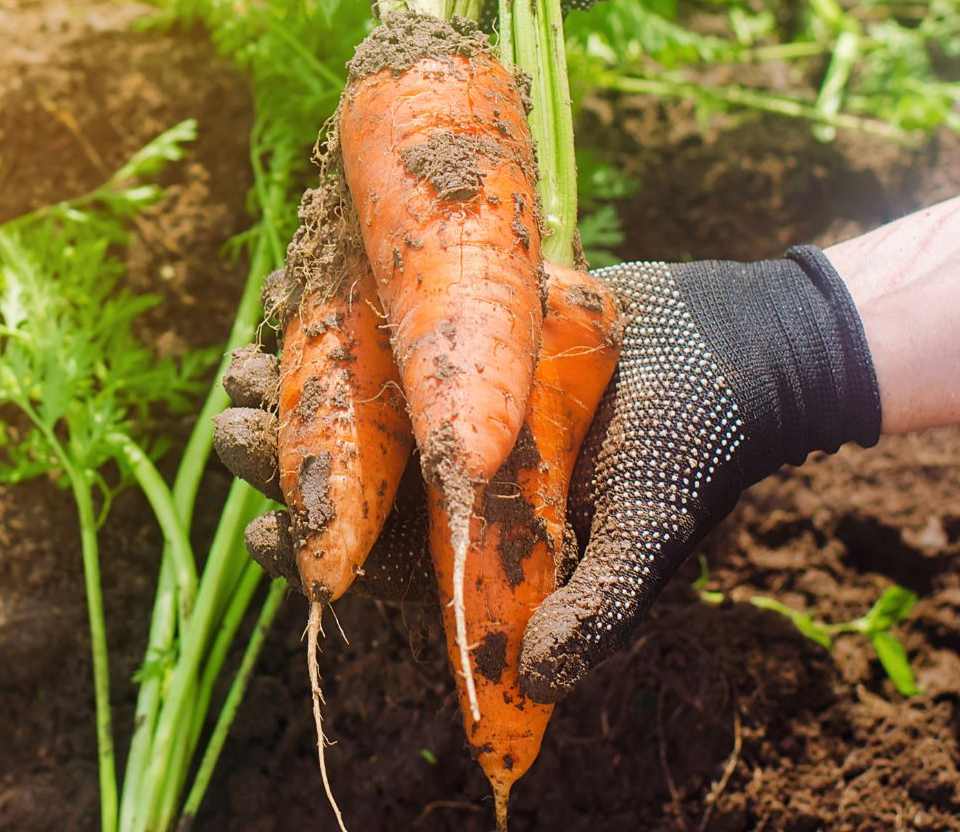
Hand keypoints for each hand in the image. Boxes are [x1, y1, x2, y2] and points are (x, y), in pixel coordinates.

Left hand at [214, 246, 879, 699]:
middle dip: (290, 455)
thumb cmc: (694, 444)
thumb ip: (601, 604)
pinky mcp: (475, 330)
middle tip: (228, 425)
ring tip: (246, 351)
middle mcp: (465, 466)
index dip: (322, 554)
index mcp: (491, 533)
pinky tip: (305, 275)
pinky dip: (354, 299)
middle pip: (360, 471)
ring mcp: (466, 394)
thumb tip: (542, 685)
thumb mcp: (650, 529)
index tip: (261, 541)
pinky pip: (400, 319)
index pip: (388, 558)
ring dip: (306, 375)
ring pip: (366, 394)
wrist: (731, 340)